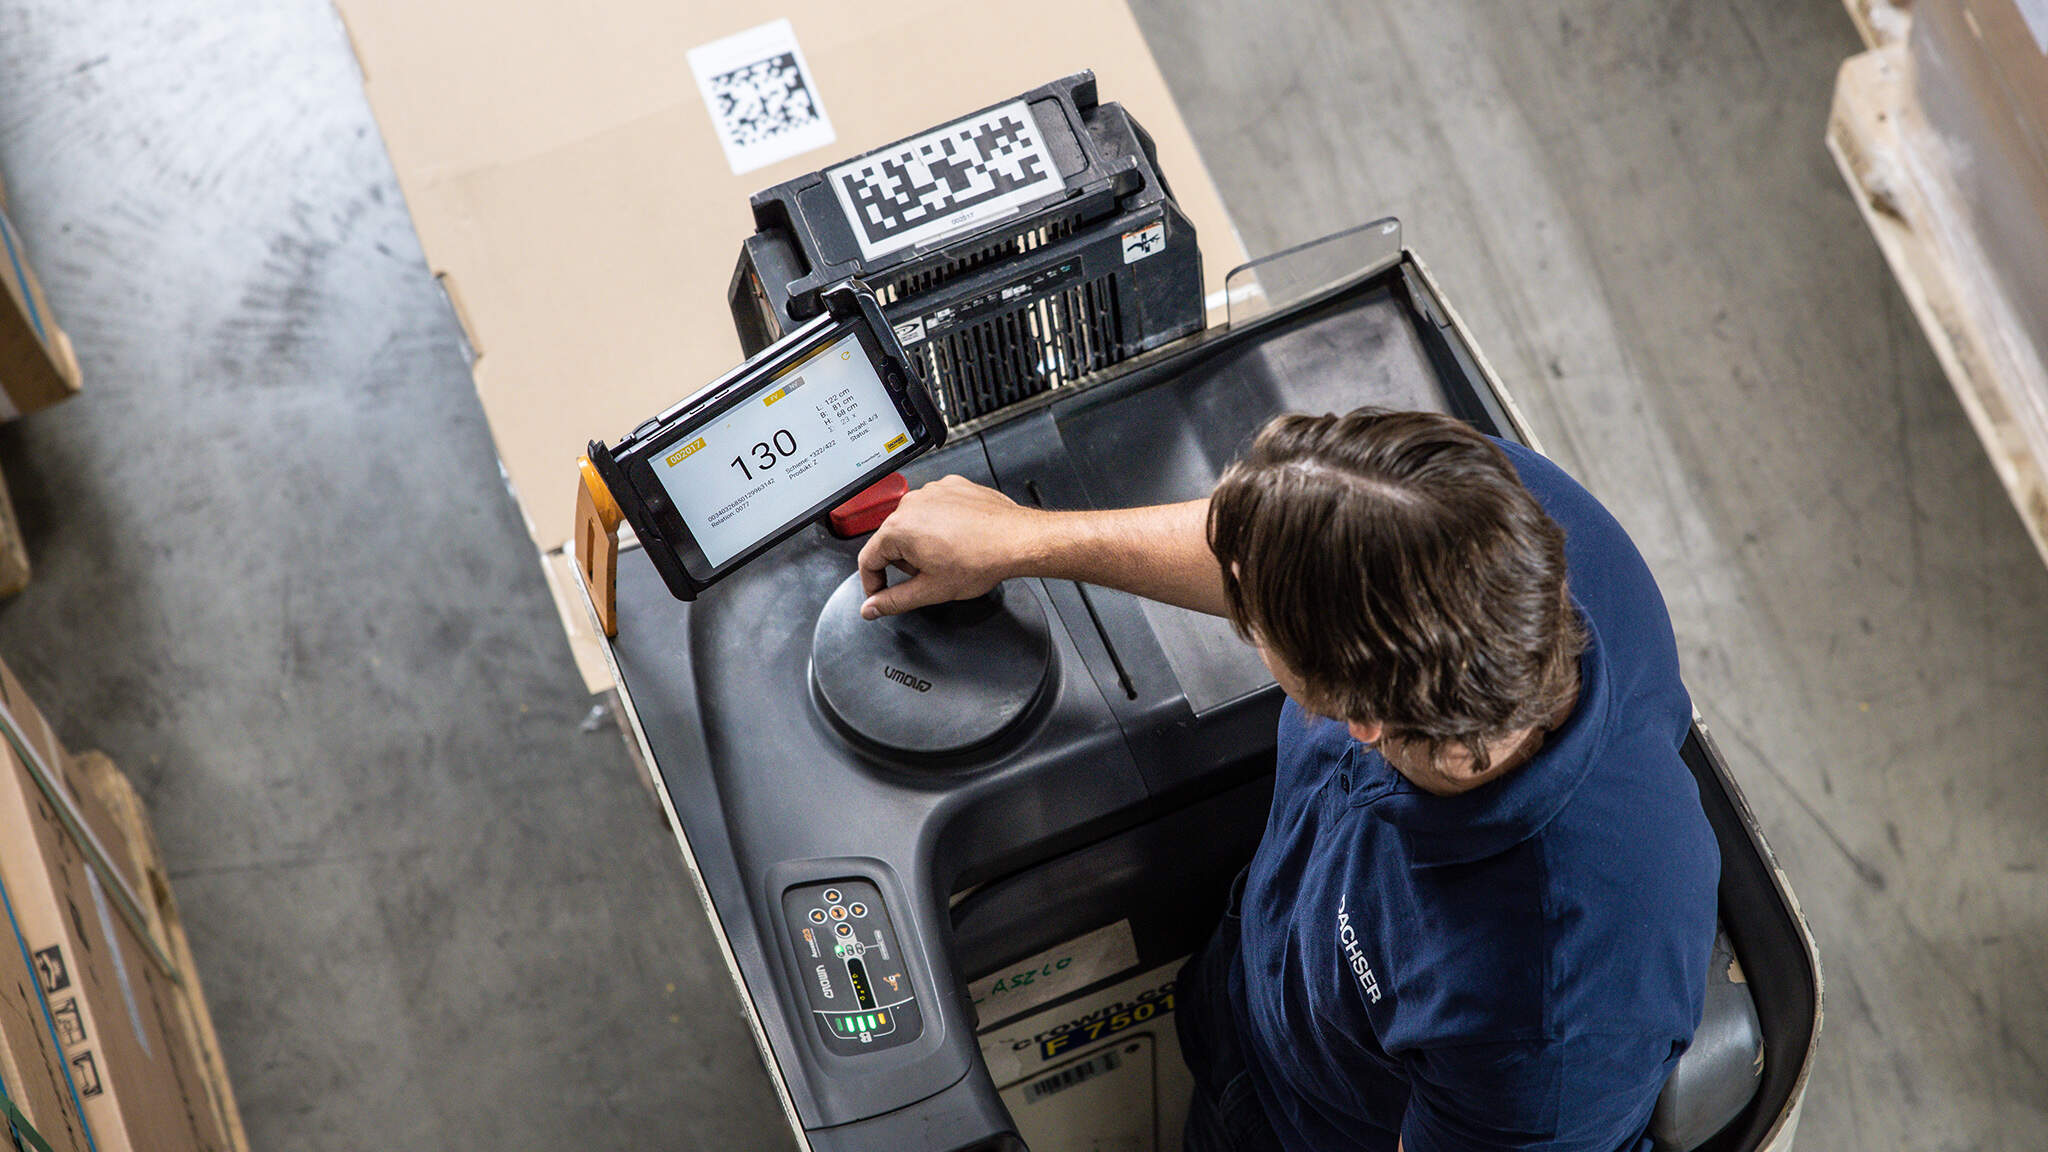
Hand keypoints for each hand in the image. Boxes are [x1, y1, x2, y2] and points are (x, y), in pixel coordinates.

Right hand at [856, 475, 1042, 618]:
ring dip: (924, 542)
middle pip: (892, 540)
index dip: (872, 583)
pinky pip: (935, 507)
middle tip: (931, 575)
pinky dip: (942, 523)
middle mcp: (911, 504)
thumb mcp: (930, 590)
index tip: (881, 593)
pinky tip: (960, 538)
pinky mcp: (952, 486)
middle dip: (905, 562)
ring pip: (914, 523)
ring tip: (950, 555)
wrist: (1017, 539)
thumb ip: (893, 601)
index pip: (868, 559)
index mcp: (898, 529)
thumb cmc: (981, 560)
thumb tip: (871, 608)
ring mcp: (932, 491)